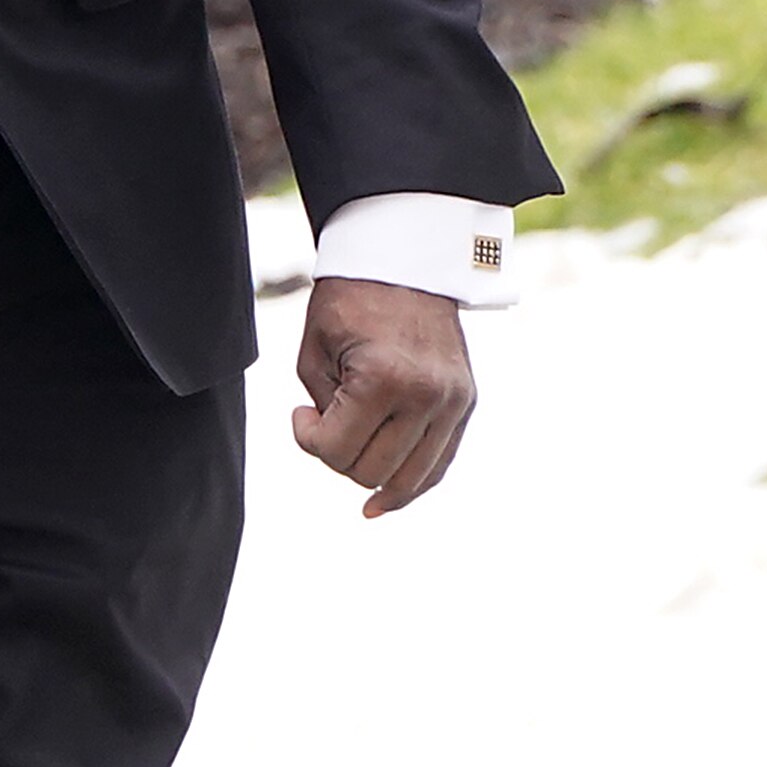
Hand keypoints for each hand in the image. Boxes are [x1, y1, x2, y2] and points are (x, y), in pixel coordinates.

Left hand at [294, 276, 476, 516]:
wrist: (405, 266)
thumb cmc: (349, 305)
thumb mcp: (316, 355)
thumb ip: (323, 412)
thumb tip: (336, 455)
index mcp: (384, 379)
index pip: (337, 451)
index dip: (307, 440)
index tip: (300, 413)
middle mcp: (428, 396)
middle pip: (371, 472)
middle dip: (337, 456)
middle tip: (323, 423)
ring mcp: (454, 402)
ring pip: (409, 479)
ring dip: (370, 474)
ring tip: (349, 447)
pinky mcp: (466, 404)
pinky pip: (439, 465)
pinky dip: (411, 485)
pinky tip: (383, 501)